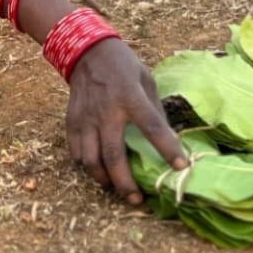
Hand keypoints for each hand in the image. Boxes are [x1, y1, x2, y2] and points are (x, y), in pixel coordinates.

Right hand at [63, 41, 187, 201]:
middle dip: (125, 183)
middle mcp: (107, 111)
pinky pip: (77, 153)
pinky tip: (98, 171)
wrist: (87, 52)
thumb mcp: (147, 81)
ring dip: (104, 180)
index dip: (167, 148)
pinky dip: (87, 167)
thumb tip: (169, 141)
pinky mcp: (72, 122)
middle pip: (114, 155)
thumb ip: (155, 111)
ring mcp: (86, 118)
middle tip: (137, 200)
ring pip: (90, 160)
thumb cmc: (124, 67)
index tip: (180, 167)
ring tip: (115, 187)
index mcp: (131, 97)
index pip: (152, 126)